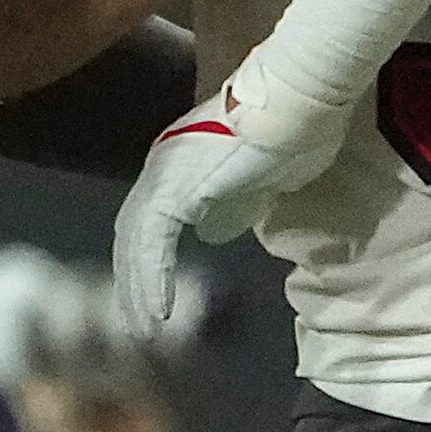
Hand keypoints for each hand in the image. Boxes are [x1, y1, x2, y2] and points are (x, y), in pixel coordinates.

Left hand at [114, 43, 351, 329]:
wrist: (298, 104)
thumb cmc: (293, 130)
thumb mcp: (260, 177)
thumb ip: (236, 200)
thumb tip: (218, 226)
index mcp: (178, 158)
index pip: (149, 216)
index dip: (146, 257)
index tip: (152, 292)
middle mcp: (162, 163)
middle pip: (132, 232)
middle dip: (133, 279)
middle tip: (139, 321)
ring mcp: (164, 174)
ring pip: (135, 243)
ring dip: (138, 289)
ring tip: (147, 328)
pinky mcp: (174, 190)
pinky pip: (152, 246)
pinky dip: (153, 280)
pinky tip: (161, 311)